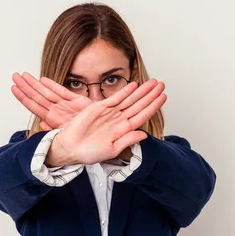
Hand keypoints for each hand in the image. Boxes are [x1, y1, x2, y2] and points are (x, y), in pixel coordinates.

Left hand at [11, 72, 90, 130]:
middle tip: (15, 76)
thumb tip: (42, 125)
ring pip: (47, 92)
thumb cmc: (81, 137)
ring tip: (24, 75)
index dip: (23, 97)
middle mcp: (57, 110)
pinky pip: (62, 92)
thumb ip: (53, 130)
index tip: (13, 88)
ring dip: (35, 83)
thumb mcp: (64, 136)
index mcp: (52, 119)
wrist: (98, 136)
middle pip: (38, 96)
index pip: (33, 106)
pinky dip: (53, 86)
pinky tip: (43, 80)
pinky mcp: (76, 101)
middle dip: (25, 86)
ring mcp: (65, 104)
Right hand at [46, 78, 165, 164]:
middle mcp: (119, 120)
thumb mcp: (112, 150)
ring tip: (153, 82)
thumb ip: (128, 141)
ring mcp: (110, 113)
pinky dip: (124, 91)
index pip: (142, 116)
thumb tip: (144, 135)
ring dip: (141, 90)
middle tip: (162, 85)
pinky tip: (134, 85)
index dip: (153, 106)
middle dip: (151, 95)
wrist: (70, 148)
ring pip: (129, 99)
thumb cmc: (89, 153)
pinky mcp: (98, 107)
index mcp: (124, 131)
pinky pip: (114, 98)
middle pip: (138, 104)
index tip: (163, 98)